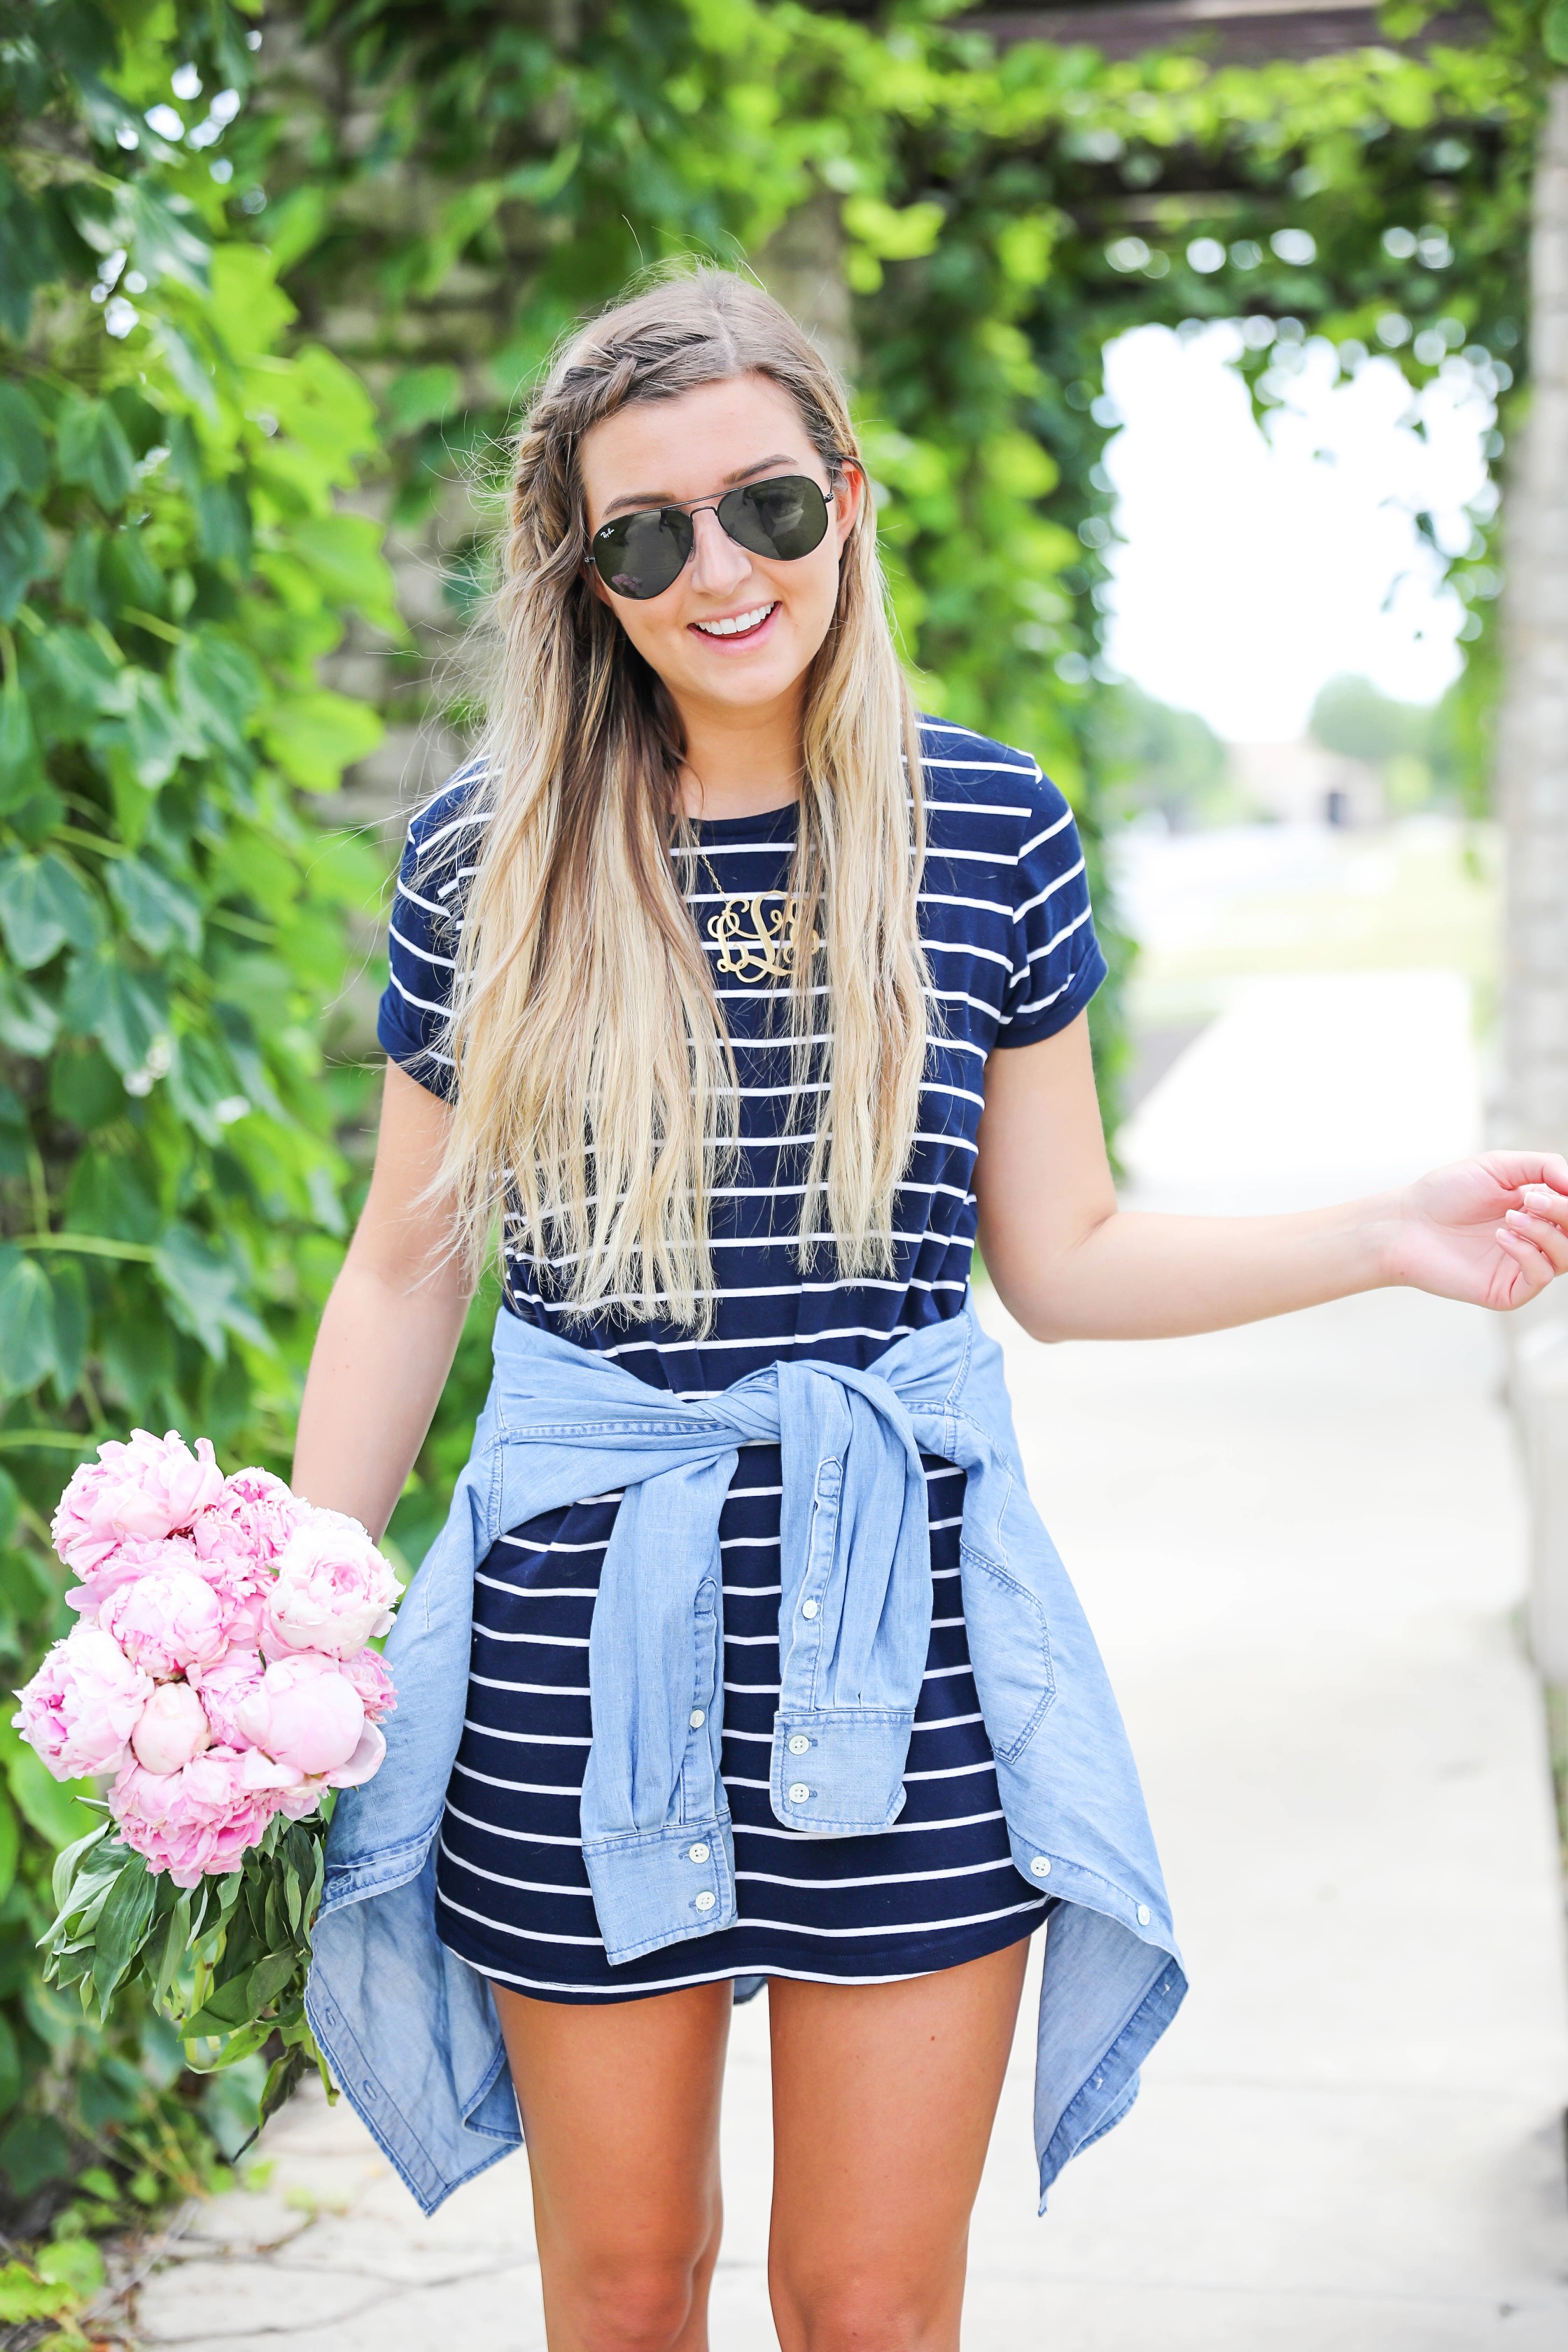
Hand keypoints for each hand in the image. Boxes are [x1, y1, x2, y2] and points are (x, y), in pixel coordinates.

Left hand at [1389, 1152, 1567, 1310]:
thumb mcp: (1499, 1166)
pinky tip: (1502, 1237)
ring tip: (1512, 1217)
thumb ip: (1544, 1166)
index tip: (1555, 1187)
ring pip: (1566, 1258)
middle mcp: (1535, 1239)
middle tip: (1532, 1201)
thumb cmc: (1445, 1193)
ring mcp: (1522, 1266)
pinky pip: (1540, 1277)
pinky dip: (1528, 1254)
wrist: (1405, 1223)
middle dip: (1564, 1214)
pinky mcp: (1508, 1290)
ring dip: (1546, 1233)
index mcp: (1538, 1210)